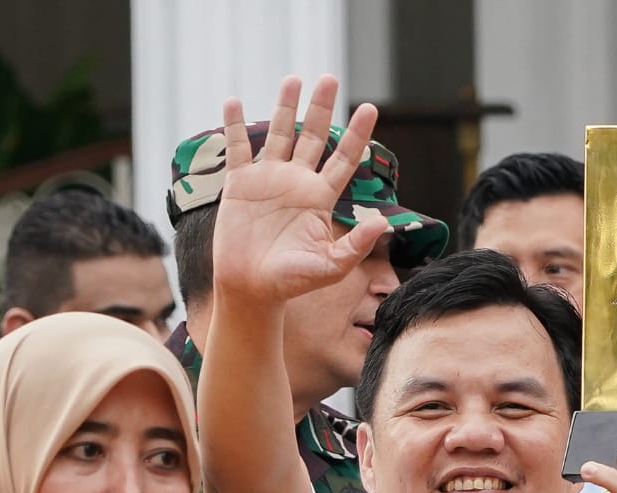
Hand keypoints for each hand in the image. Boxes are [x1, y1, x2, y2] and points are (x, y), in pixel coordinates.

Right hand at [212, 74, 390, 303]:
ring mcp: (269, 180)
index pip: (343, 159)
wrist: (251, 289)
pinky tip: (234, 102)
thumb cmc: (291, 282)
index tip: (370, 108)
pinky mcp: (240, 184)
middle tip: (330, 78)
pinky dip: (235, 126)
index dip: (357, 134)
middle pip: (313, 136)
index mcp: (321, 198)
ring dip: (285, 107)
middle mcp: (297, 183)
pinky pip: (238, 148)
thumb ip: (355, 246)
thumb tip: (382, 223)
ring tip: (293, 79)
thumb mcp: (329, 267)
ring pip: (279, 134)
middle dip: (322, 107)